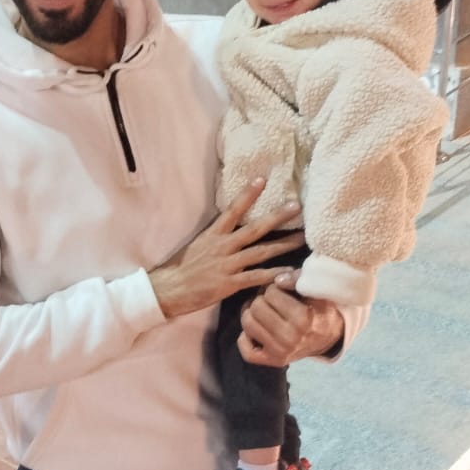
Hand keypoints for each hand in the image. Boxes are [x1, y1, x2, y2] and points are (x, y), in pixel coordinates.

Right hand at [150, 182, 302, 319]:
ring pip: (260, 251)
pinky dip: (274, 275)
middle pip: (254, 228)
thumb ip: (217, 237)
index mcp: (213, 234)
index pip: (232, 209)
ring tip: (302, 238)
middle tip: (296, 206)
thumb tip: (233, 226)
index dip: (247, 194)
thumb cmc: (182, 267)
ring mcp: (227, 265)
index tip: (262, 179)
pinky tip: (290, 273)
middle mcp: (222, 246)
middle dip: (276, 217)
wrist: (168, 289)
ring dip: (283, 244)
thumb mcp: (198, 245)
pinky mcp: (229, 284)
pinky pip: (256, 277)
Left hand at [238, 270, 343, 364]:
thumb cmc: (320, 310)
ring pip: (248, 324)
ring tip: (260, 310)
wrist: (328, 337)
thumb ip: (298, 280)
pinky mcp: (273, 361)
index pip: (271, 293)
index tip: (278, 289)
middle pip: (256, 308)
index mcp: (302, 318)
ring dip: (251, 314)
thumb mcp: (316, 291)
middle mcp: (290, 337)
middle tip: (268, 300)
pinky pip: (246, 351)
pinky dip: (245, 339)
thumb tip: (277, 279)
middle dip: (261, 299)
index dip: (273, 287)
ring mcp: (280, 351)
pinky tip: (254, 330)